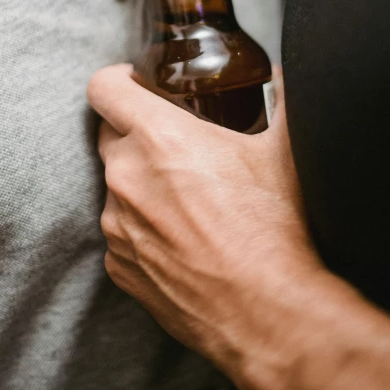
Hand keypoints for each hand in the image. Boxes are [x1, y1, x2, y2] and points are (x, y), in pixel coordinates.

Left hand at [88, 65, 323, 389]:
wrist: (267, 314)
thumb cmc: (274, 230)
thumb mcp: (285, 150)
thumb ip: (284, 99)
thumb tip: (284, 74)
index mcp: (158, 138)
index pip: (104, 88)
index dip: (119, 80)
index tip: (136, 85)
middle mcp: (126, 177)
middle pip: (110, 134)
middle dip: (136, 132)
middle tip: (177, 144)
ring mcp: (117, 225)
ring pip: (116, 184)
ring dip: (141, 182)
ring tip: (188, 199)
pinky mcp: (118, 266)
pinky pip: (122, 231)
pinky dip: (142, 227)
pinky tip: (183, 238)